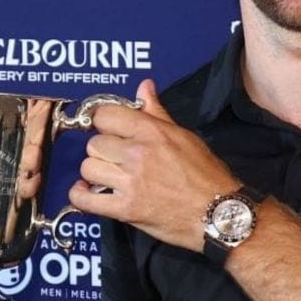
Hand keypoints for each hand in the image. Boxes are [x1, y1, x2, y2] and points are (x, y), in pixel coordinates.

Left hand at [69, 80, 234, 250]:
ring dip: (94, 173)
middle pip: (94, 144)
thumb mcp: (184, 136)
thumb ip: (157, 112)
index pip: (105, 115)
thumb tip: (144, 87)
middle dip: (102, 151)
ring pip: (88, 168)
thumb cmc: (206, 175)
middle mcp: (138, 154)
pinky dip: (81, 196)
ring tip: (108, 178)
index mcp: (151, 132)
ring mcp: (130, 182)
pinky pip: (84, 200)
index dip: (103, 122)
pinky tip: (88, 193)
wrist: (219, 214)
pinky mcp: (125, 210)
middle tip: (115, 159)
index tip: (108, 131)